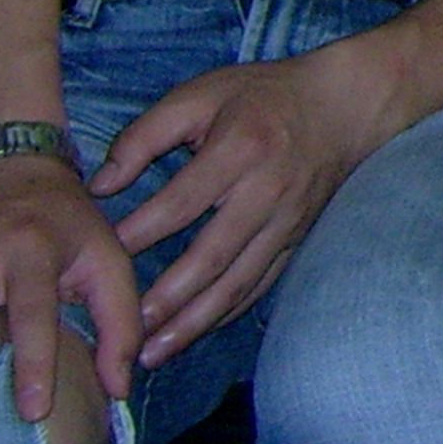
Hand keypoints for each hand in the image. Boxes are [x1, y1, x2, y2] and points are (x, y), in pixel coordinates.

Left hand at [90, 34, 415, 362]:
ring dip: (195, 321)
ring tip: (154, 350)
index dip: (139, 234)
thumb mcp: (202, 92)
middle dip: (167, 298)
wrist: (343, 106)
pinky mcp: (296, 239)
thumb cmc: (263, 95)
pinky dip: (227, 312)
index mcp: (240, 149)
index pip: (180, 203)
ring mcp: (287, 221)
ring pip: (238, 281)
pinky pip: (260, 284)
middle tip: (125, 327)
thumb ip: (146, 134)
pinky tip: (195, 332)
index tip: (99, 260)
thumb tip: (101, 184)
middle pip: (212, 256)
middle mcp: (267, 191)